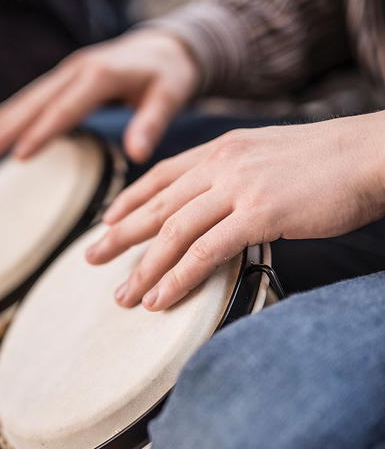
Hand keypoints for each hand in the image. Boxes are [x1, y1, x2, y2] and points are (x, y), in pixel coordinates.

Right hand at [0, 29, 198, 163]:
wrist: (166, 48)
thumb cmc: (168, 75)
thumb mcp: (170, 95)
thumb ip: (152, 122)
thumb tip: (138, 153)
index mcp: (100, 75)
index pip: (65, 108)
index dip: (42, 132)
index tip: (18, 156)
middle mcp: (76, 70)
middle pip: (33, 102)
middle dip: (1, 128)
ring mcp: (67, 73)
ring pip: (25, 100)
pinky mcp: (64, 80)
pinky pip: (31, 100)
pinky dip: (8, 117)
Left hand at [85, 112, 384, 310]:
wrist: (371, 154)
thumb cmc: (325, 163)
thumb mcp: (267, 159)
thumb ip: (233, 179)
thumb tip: (215, 208)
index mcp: (221, 150)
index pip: (161, 176)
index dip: (129, 199)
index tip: (107, 220)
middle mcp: (221, 165)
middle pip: (156, 205)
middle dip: (119, 235)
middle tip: (91, 257)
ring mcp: (239, 187)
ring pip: (174, 232)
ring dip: (143, 268)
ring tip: (122, 296)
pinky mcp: (260, 213)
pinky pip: (205, 251)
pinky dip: (178, 277)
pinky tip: (159, 298)